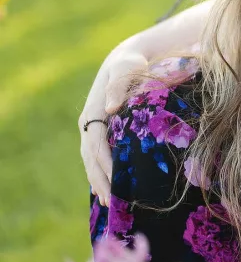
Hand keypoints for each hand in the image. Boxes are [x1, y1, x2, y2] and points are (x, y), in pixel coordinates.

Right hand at [79, 46, 148, 204]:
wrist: (127, 59)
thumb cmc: (130, 65)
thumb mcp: (127, 70)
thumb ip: (119, 86)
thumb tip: (112, 107)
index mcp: (93, 111)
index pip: (96, 143)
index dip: (104, 163)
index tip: (114, 181)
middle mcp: (89, 122)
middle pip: (90, 156)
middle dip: (99, 179)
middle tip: (110, 202)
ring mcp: (92, 128)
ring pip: (91, 160)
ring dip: (98, 181)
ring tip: (107, 202)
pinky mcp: (101, 131)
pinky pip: (97, 156)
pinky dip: (100, 172)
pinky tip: (108, 188)